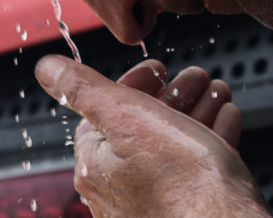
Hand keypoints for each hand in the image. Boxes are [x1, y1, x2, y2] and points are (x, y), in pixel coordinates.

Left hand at [35, 55, 270, 217]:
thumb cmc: (183, 185)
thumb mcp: (128, 118)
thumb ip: (85, 89)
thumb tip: (47, 69)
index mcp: (96, 165)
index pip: (104, 111)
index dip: (133, 82)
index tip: (155, 69)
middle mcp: (119, 190)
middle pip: (142, 124)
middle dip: (171, 94)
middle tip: (192, 77)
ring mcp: (154, 203)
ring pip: (173, 143)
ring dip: (194, 111)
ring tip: (214, 91)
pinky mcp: (186, 210)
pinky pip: (196, 167)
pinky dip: (210, 137)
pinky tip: (225, 120)